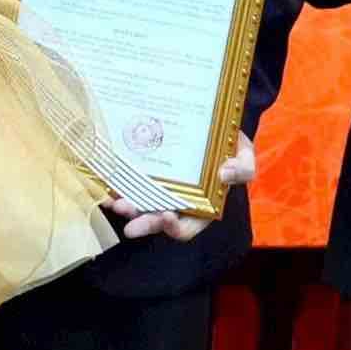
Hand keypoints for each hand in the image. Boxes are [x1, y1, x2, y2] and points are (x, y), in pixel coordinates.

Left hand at [105, 131, 255, 241]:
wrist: (213, 122)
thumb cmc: (230, 144)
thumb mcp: (244, 155)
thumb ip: (242, 167)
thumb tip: (225, 175)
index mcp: (201, 207)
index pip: (186, 226)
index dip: (174, 227)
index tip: (166, 216)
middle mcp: (176, 201)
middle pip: (156, 219)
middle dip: (141, 220)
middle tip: (126, 213)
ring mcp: (159, 187)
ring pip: (139, 203)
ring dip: (125, 204)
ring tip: (113, 199)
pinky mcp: (145, 172)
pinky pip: (129, 182)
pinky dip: (117, 184)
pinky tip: (106, 180)